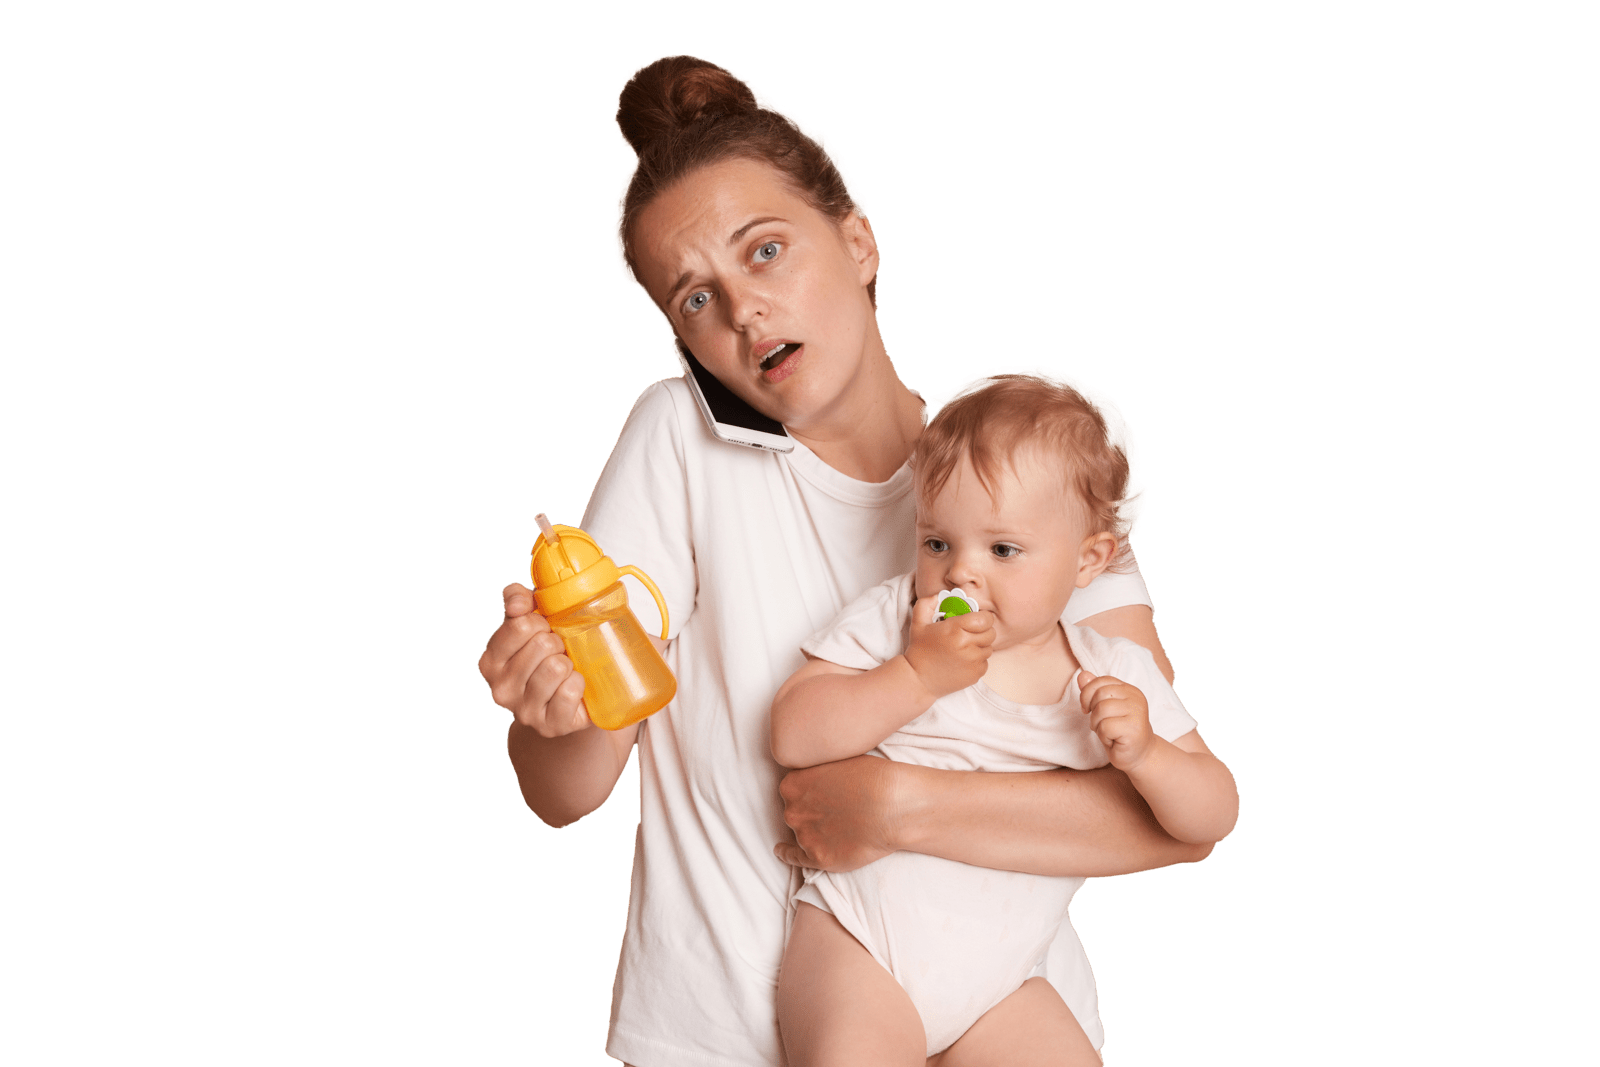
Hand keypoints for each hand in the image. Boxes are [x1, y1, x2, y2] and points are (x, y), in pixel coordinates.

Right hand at [477, 583, 590, 736]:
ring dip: (569, 663)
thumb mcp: (528, 626)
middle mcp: (501, 689)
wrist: (565, 704)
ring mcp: (524, 711)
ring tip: (566, 670)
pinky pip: (570, 691)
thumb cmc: (545, 659)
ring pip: (556, 667)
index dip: (540, 621)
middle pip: (542, 644)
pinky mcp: (551, 725)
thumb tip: (518, 599)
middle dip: (557, 642)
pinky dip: (579, 683)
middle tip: (559, 652)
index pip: (519, 626)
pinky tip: (574, 686)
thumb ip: (518, 602)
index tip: (545, 629)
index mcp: (490, 661)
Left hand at [774, 756, 904, 871]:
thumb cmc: (872, 778)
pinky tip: (781, 851)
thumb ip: (818, 771)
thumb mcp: (837, 760)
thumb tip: (816, 778)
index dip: (809, 791)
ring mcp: (804, 836)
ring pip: (801, 833)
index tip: (822, 794)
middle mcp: (792, 811)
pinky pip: (794, 858)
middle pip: (795, 812)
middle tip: (833, 810)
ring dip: (812, 831)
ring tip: (836, 828)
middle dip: (809, 811)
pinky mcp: (819, 858)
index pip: (792, 789)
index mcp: (793, 784)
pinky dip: (787, 855)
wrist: (892, 807)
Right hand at [903, 596, 994, 698]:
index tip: (975, 619)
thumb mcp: (918, 622)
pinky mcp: (976, 674)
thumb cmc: (919, 650)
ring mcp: (973, 662)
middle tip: (970, 633)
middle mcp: (967, 646)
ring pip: (989, 647)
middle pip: (991, 633)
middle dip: (982, 631)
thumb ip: (927, 603)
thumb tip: (940, 596)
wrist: (918, 679)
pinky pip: (986, 662)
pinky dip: (978, 660)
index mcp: (955, 630)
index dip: (983, 617)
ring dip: (980, 646)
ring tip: (965, 647)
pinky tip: (964, 660)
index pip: (985, 618)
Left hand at [1078, 671, 1155, 771]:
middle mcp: (1136, 698)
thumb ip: (1094, 691)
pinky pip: (1105, 727)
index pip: (1100, 681)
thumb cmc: (1119, 731)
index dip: (1087, 694)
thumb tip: (1082, 675)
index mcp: (1129, 689)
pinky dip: (1103, 736)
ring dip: (1097, 725)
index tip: (1088, 708)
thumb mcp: (1104, 708)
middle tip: (1101, 724)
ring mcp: (1137, 712)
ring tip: (1108, 732)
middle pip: (1099, 695)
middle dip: (1093, 712)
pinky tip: (1114, 740)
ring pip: (1101, 710)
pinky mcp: (1134, 729)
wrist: (1139, 755)